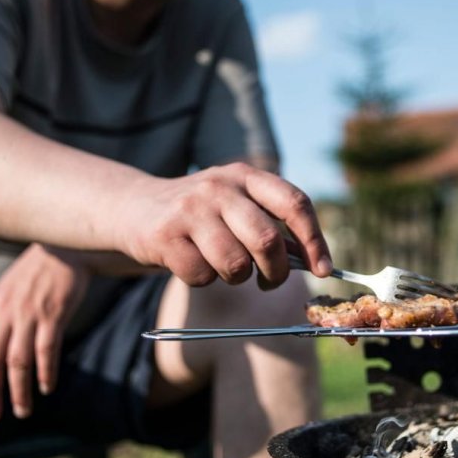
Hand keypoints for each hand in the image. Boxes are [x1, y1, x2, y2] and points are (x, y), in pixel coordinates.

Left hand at [0, 244, 88, 421]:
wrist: (64, 247)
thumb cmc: (36, 271)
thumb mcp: (6, 289)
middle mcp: (6, 313)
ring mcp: (29, 314)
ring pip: (17, 362)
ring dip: (18, 391)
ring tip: (22, 411)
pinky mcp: (53, 315)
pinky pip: (46, 351)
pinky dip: (45, 373)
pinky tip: (46, 387)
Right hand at [121, 163, 332, 288]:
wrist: (134, 207)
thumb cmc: (200, 214)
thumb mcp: (236, 204)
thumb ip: (271, 224)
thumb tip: (313, 260)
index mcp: (246, 176)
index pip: (294, 204)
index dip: (315, 240)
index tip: (324, 268)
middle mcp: (220, 187)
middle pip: (267, 241)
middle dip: (276, 272)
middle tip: (269, 281)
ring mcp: (191, 210)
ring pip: (236, 264)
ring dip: (237, 278)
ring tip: (225, 267)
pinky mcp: (166, 236)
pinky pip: (202, 275)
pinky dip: (204, 279)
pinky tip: (193, 264)